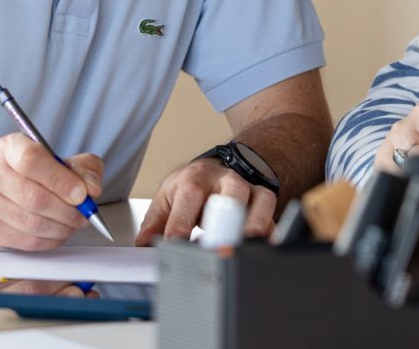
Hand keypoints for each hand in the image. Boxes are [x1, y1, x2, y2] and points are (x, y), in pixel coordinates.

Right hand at [0, 133, 103, 250]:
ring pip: (29, 223)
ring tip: (73, 224)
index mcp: (10, 147)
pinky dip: (48, 241)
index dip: (60, 180)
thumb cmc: (37, 172)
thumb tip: (91, 189)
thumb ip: (85, 169)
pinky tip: (58, 233)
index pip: (32, 160)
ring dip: (60, 228)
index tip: (82, 194)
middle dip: (66, 211)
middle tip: (84, 215)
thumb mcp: (65, 159)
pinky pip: (23, 241)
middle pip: (32, 197)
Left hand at [134, 159, 276, 245]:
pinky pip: (274, 217)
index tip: (176, 247)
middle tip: (219, 247)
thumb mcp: (167, 197)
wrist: (218, 168)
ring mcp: (249, 190)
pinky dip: (272, 234)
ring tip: (246, 248)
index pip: (189, 198)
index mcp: (196, 178)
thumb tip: (144, 245)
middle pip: (231, 194)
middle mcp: (226, 181)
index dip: (181, 225)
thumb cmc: (191, 186)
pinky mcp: (265, 203)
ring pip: (260, 202)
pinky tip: (266, 250)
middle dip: (226, 222)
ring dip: (255, 226)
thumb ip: (155, 222)